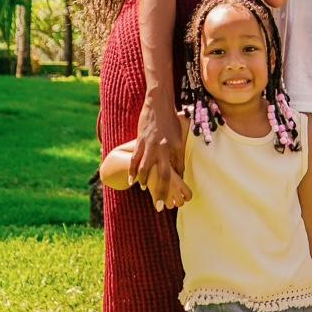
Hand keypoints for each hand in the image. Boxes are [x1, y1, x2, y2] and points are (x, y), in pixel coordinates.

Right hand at [130, 94, 185, 209]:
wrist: (158, 105)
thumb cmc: (171, 123)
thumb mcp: (179, 140)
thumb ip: (179, 157)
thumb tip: (180, 174)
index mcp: (171, 149)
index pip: (171, 174)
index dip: (170, 189)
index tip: (169, 201)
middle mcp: (159, 149)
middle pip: (157, 175)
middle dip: (159, 192)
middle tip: (158, 206)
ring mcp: (148, 145)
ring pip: (143, 168)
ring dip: (143, 181)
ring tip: (144, 188)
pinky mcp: (139, 142)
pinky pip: (134, 160)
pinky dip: (133, 172)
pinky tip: (132, 180)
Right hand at [141, 163, 192, 209]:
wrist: (148, 163)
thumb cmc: (160, 162)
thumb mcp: (172, 168)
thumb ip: (178, 177)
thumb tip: (181, 182)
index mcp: (179, 182)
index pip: (189, 195)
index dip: (186, 196)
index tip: (183, 195)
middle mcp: (173, 189)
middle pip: (180, 203)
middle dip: (178, 202)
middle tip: (174, 197)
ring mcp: (164, 193)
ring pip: (170, 206)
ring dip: (168, 203)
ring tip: (165, 197)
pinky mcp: (154, 196)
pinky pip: (158, 206)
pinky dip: (157, 204)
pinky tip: (157, 198)